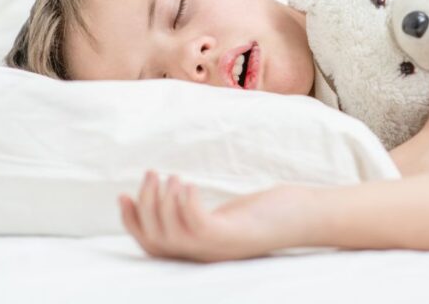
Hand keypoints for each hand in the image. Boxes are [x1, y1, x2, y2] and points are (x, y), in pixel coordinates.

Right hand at [119, 171, 317, 262]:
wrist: (306, 219)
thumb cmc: (268, 213)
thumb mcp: (228, 212)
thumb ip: (203, 211)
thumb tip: (177, 190)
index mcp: (198, 250)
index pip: (151, 245)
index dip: (132, 222)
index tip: (122, 195)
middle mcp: (204, 255)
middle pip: (156, 239)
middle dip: (145, 205)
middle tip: (151, 173)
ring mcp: (218, 248)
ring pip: (171, 234)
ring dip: (162, 202)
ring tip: (169, 175)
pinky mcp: (232, 236)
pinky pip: (197, 225)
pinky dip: (185, 204)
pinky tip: (186, 182)